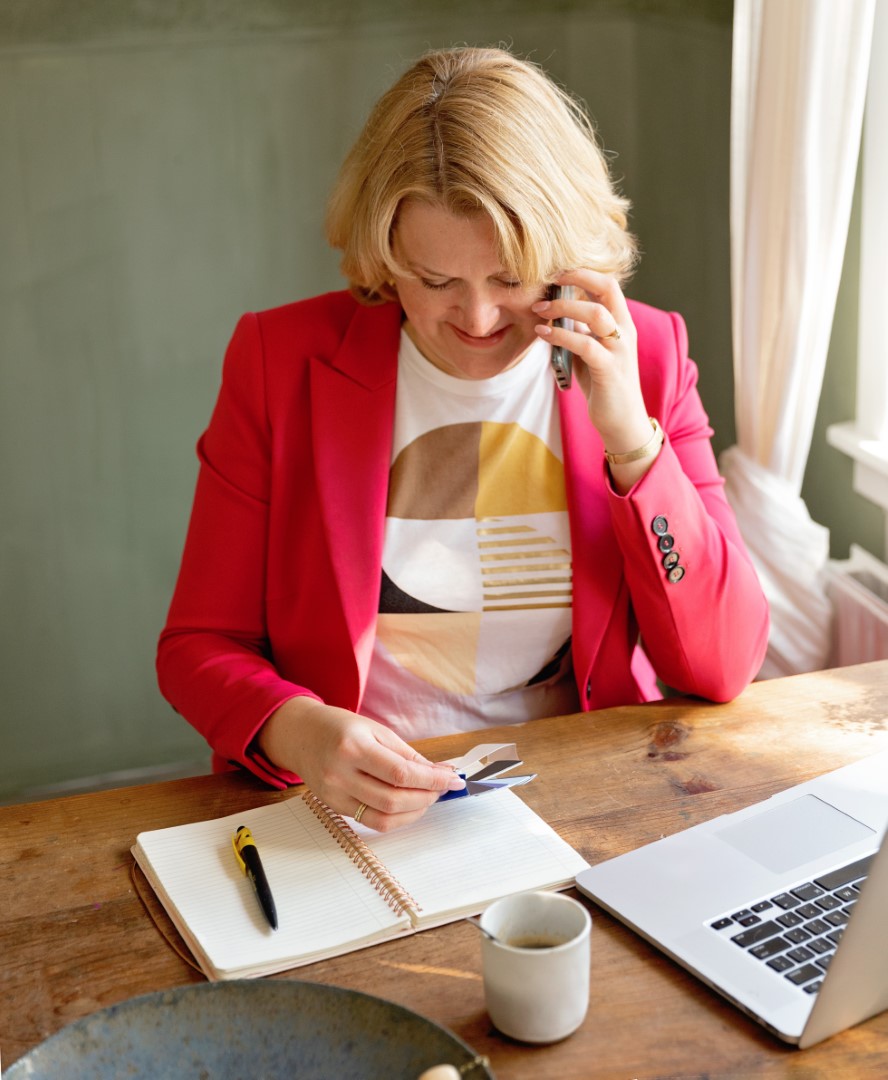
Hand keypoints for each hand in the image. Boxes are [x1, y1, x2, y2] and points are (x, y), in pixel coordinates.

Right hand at [257, 697, 464, 830]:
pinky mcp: (334, 808)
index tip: (453, 779)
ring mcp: (335, 794)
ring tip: (428, 797)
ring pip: (384, 817)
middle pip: (393, 799)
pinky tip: (408, 806)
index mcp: (353, 747)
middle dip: (426, 797)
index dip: (432, 780)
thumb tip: (441, 773)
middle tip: (443, 788)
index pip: (400, 774)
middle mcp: (340, 774)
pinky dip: (396, 817)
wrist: (301, 735)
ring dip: (414, 811)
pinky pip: (371, 821)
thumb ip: (409, 755)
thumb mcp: (377, 730)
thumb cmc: (341, 727)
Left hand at [532, 270, 657, 491]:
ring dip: (563, 308)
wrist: (622, 424)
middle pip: (607, 288)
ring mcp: (620, 350)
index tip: (555, 272)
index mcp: (621, 324)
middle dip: (576, 277)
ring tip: (539, 310)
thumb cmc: (603, 387)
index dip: (582, 273)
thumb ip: (579, 332)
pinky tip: (542, 333)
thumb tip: (558, 313)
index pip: (607, 284)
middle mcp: (625, 331)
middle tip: (547, 280)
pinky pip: (584, 345)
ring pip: (595, 314)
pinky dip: (560, 336)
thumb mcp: (589, 354)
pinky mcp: (610, 370)